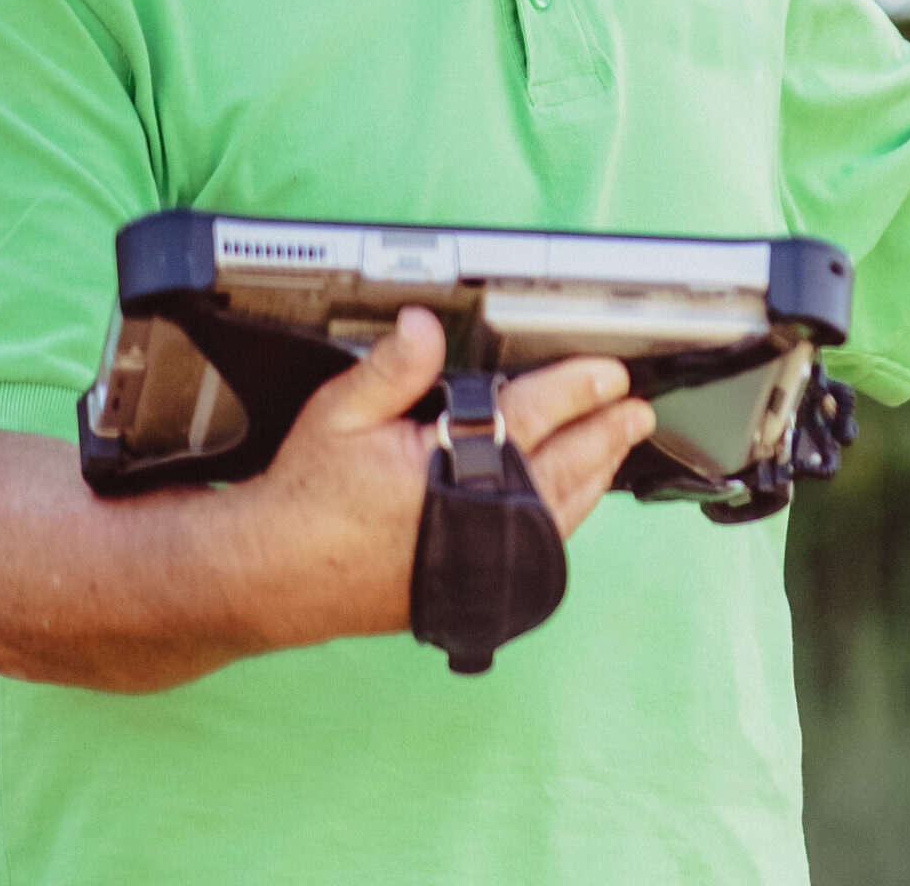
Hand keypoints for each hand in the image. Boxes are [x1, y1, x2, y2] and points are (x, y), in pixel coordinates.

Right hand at [238, 308, 654, 643]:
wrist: (273, 576)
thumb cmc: (304, 496)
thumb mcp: (339, 413)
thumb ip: (391, 369)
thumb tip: (425, 326)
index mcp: (450, 463)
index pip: (535, 413)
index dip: (580, 388)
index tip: (611, 373)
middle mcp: (475, 514)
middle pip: (566, 466)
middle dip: (606, 434)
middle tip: (636, 412)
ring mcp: (478, 555)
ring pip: (560, 513)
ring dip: (594, 477)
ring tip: (616, 450)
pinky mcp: (472, 583)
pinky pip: (538, 549)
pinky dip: (564, 520)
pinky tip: (571, 504)